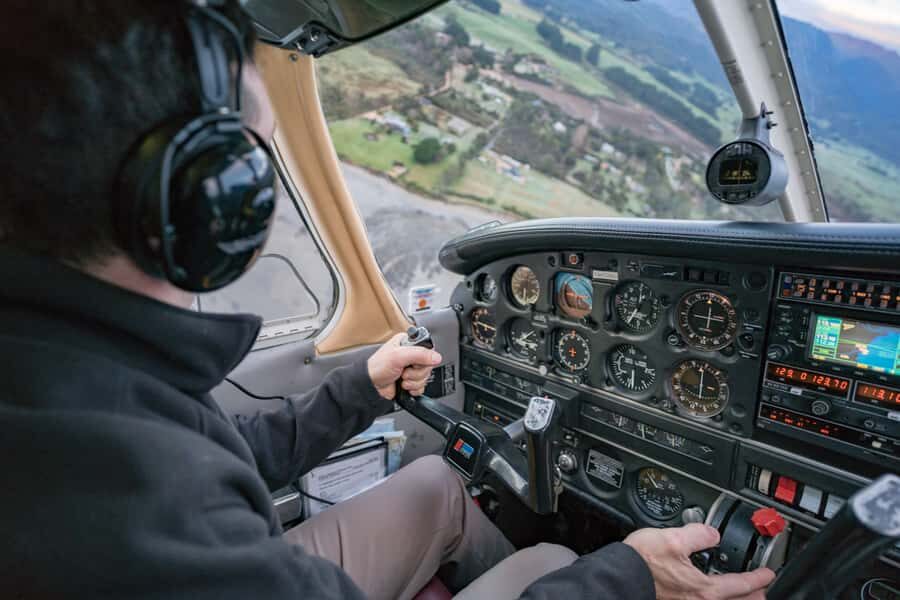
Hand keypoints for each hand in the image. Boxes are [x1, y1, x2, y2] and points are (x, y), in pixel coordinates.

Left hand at [367, 332, 442, 400]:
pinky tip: (404, 386)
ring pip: (426, 377)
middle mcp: (411, 355)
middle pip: (428, 365)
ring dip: (413, 381)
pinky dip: (414, 389)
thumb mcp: (398, 356)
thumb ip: (419, 354)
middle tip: (404, 371)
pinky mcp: (411, 381)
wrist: (370, 386)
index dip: (424, 359)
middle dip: (416, 373)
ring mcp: (411, 369)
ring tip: (401, 378)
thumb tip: (436, 357)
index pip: (428, 349)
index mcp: (408, 343)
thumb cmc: (377, 368)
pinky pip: (422, 387)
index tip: (414, 363)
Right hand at [624, 524, 774, 599]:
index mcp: (703, 589)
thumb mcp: (673, 538)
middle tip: (762, 590)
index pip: (741, 585)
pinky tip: (709, 595)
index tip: (768, 574)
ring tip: (742, 597)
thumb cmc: (641, 562)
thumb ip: (698, 534)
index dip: (758, 578)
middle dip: (752, 596)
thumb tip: (712, 533)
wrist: (619, 577)